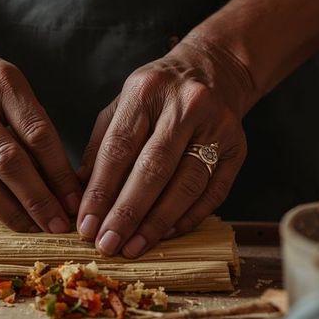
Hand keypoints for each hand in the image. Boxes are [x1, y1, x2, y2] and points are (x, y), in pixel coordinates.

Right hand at [0, 40, 81, 232]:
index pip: (37, 134)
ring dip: (12, 213)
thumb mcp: (14, 88)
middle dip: (37, 200)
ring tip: (35, 228)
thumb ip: (35, 130)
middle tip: (58, 226)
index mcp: (0, 82)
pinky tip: (7, 218)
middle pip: (7, 162)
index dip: (59, 173)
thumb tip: (64, 185)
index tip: (75, 201)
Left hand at [77, 37, 251, 257]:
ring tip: (133, 247)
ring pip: (185, 185)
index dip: (101, 190)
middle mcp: (185, 106)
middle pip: (153, 169)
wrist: (214, 71)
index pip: (119, 148)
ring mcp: (216, 128)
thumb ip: (100, 146)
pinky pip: (213, 193)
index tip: (86, 224)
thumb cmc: (158, 94)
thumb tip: (81, 193)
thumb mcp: (123, 105)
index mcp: (147, 91)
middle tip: (108, 244)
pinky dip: (188, 218)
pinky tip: (166, 234)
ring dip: (157, 223)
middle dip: (127, 213)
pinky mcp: (237, 149)